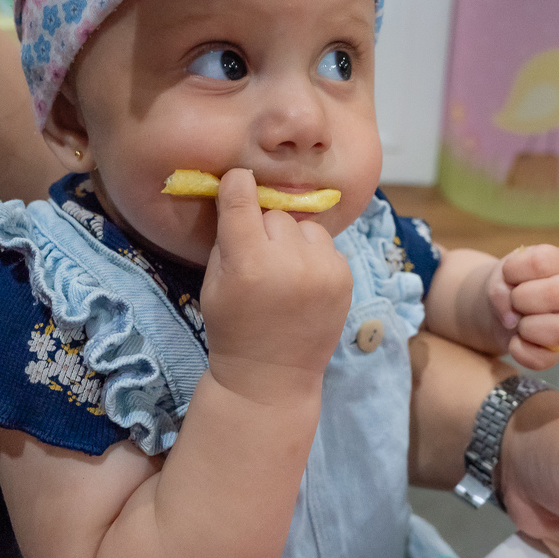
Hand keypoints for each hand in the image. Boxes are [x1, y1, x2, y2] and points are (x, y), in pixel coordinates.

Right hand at [200, 168, 352, 402]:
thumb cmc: (233, 326)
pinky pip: (325, 244)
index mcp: (248, 263)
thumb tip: (239, 192)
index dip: (237, 186)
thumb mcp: (214, 282)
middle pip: (275, 215)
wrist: (272, 375)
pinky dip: (314, 257)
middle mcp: (289, 262)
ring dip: (293, 241)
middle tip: (259, 261)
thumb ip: (227, 236)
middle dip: (265, 231)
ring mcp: (323, 269)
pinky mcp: (345, 277)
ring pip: (304, 226)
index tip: (237, 182)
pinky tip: (304, 283)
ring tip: (285, 273)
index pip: (242, 198)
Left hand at [485, 244, 558, 369]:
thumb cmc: (511, 283)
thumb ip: (500, 288)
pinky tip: (515, 340)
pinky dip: (521, 351)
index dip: (515, 269)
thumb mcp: (501, 275)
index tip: (508, 274)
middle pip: (558, 294)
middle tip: (515, 300)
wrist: (507, 306)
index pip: (542, 262)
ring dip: (528, 327)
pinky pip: (545, 359)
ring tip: (518, 322)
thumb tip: (512, 320)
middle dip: (523, 298)